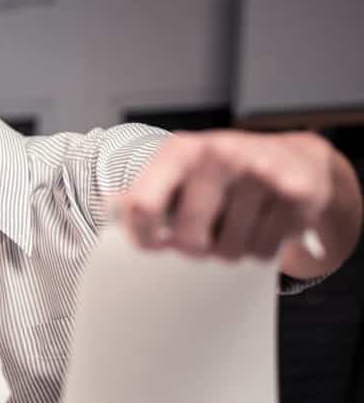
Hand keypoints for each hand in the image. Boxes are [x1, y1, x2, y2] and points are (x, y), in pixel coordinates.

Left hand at [118, 131, 334, 259]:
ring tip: (239, 224)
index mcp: (180, 151)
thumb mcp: (178, 173)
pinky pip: (265, 251)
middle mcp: (218, 153)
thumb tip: (105, 208)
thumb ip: (142, 193)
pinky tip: (266, 222)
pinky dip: (264, 247)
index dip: (142, 237)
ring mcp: (259, 170)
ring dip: (233, 249)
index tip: (152, 245)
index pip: (142, 206)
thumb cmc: (221, 174)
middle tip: (206, 234)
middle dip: (196, 249)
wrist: (294, 157)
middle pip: (189, 241)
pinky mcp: (297, 190)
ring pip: (230, 251)